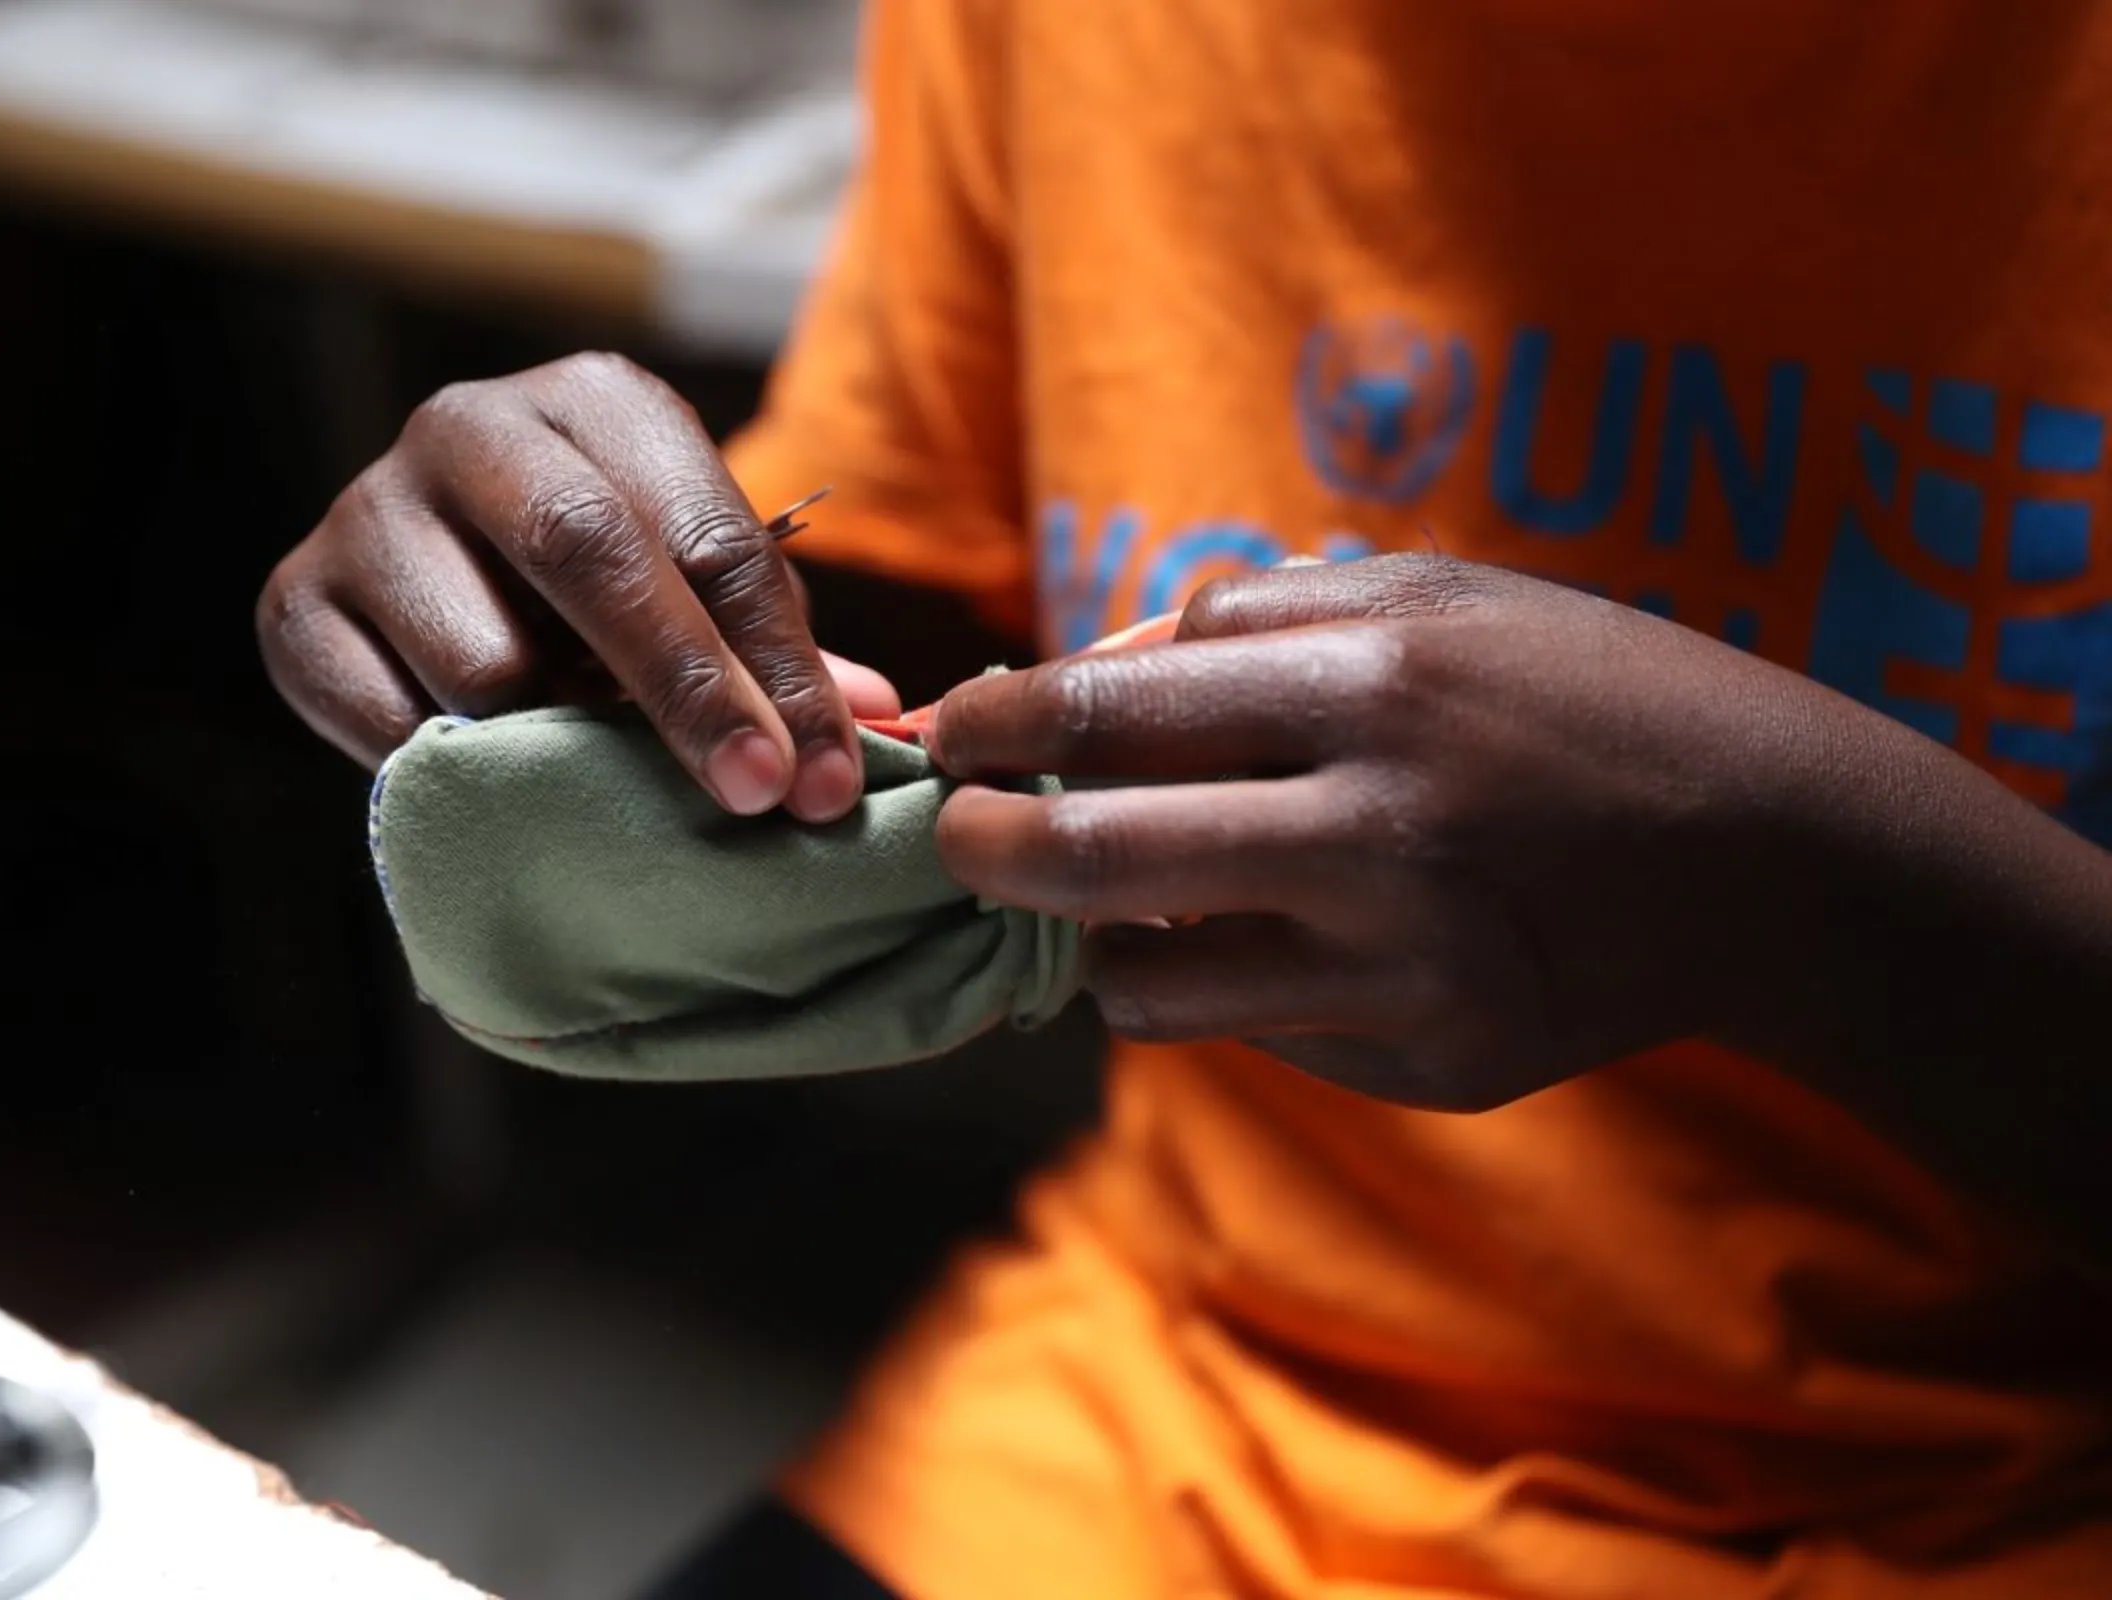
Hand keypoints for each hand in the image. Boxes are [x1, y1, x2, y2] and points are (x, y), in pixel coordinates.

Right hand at [256, 352, 898, 819]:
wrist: (430, 576)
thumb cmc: (601, 590)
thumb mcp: (695, 591)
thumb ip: (775, 647)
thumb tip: (875, 718)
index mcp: (596, 401)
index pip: (707, 533)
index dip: (775, 664)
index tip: (820, 776)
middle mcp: (471, 425)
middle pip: (586, 550)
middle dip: (683, 688)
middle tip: (750, 794)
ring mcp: (369, 508)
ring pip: (481, 655)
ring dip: (554, 739)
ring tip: (593, 774)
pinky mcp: (295, 599)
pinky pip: (385, 717)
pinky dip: (455, 768)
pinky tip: (492, 776)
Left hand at [927, 555, 1866, 1110]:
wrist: (1774, 854)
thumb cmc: (1584, 695)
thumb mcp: (1437, 600)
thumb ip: (1257, 620)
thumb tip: (1088, 675)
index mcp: (1375, 683)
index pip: (1108, 709)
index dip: (998, 722)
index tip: (954, 732)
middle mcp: (1378, 831)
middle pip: (1093, 859)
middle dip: (982, 845)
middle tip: (959, 831)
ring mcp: (1405, 966)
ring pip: (1145, 985)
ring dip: (1095, 943)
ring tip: (1118, 900)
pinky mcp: (1432, 1062)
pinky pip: (1250, 1037)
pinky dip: (1220, 989)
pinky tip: (1264, 942)